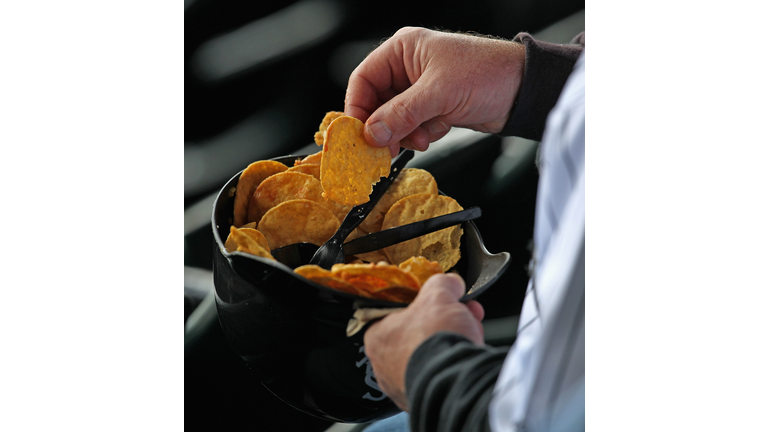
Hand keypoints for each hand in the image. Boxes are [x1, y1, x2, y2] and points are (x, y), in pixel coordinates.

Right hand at [345, 27, 525, 156]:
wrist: (522, 90)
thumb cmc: (489, 72)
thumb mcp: (439, 93)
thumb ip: (402, 113)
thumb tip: (373, 132)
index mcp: (403, 50)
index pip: (363, 79)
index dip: (357, 108)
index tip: (358, 133)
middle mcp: (408, 68)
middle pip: (377, 103)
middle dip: (385, 126)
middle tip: (387, 146)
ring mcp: (420, 89)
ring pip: (395, 119)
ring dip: (406, 133)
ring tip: (423, 136)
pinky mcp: (433, 108)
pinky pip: (413, 127)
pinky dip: (422, 134)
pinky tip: (439, 129)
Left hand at [362, 273, 484, 410]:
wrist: (455, 381)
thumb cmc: (435, 340)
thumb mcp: (439, 294)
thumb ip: (442, 284)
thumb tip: (451, 283)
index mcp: (377, 336)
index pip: (399, 311)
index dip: (427, 301)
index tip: (444, 298)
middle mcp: (384, 365)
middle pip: (420, 331)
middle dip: (447, 319)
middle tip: (465, 312)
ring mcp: (403, 386)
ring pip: (432, 354)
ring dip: (454, 340)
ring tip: (472, 333)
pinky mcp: (424, 400)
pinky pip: (441, 374)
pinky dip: (455, 364)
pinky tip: (469, 355)